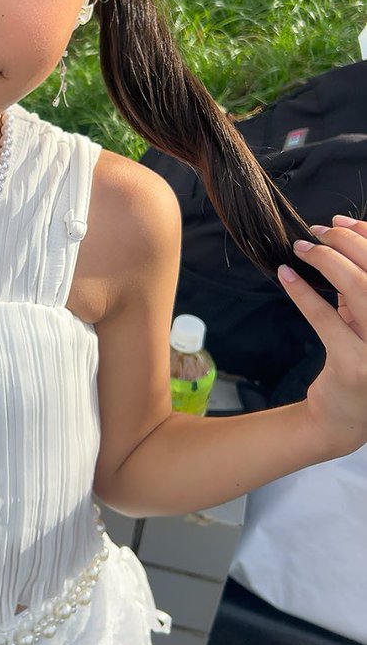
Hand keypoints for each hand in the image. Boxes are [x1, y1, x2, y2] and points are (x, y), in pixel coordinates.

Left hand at [279, 216, 366, 456]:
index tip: (342, 222)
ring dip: (327, 262)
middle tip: (316, 233)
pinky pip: (327, 319)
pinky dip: (304, 293)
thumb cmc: (357, 364)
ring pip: (358, 289)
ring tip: (301, 249)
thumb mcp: (365, 325)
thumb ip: (360, 291)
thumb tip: (339, 243)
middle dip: (345, 244)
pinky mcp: (356, 365)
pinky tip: (286, 276)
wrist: (343, 422)